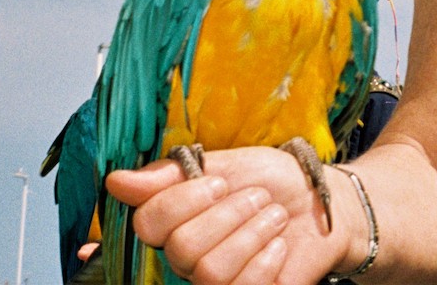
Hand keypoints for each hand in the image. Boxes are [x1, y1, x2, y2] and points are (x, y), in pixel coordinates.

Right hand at [106, 147, 345, 284]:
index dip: (180, 202)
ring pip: (208, 271)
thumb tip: (116, 182)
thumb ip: (170, 175)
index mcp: (175, 222)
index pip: (146, 224)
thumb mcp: (223, 164)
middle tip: (256, 197)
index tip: (216, 181)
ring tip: (273, 216)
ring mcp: (215, 282)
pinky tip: (279, 245)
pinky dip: (265, 260)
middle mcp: (186, 259)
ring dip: (250, 233)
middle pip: (180, 248)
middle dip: (227, 214)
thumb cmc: (272, 181)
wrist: (321, 202)